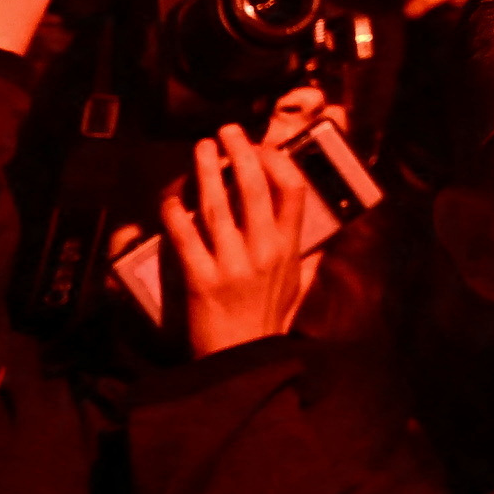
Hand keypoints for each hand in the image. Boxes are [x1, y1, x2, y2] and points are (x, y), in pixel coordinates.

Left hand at [158, 113, 332, 352]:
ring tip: (200, 150)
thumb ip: (307, 258)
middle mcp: (263, 251)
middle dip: (240, 154)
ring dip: (207, 173)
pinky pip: (186, 239)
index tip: (262, 146)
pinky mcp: (201, 281)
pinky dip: (177, 216)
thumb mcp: (296, 286)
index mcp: (289, 249)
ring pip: (219, 207)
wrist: (240, 361)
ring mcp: (232, 265)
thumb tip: (321, 237)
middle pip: (254, 189)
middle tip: (226, 131)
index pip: (292, 191)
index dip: (277, 162)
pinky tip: (171, 199)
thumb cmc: (268, 323)